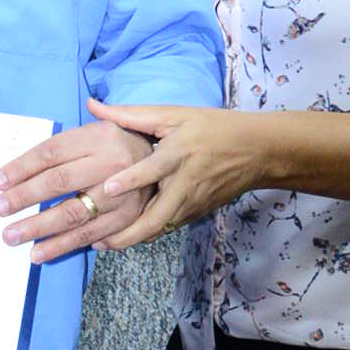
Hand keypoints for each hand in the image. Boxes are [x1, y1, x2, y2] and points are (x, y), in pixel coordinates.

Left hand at [0, 107, 155, 261]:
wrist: (162, 166)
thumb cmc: (115, 148)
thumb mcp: (96, 131)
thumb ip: (62, 141)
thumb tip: (17, 163)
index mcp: (100, 138)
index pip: (52, 153)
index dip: (22, 167)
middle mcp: (112, 164)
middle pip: (60, 181)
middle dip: (25, 197)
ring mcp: (121, 195)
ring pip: (73, 213)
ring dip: (39, 228)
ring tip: (12, 236)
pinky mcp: (127, 219)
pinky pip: (90, 235)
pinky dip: (63, 245)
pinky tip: (40, 252)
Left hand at [83, 97, 265, 247]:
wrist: (257, 152)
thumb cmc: (213, 127)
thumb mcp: (175, 114)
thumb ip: (131, 114)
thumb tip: (92, 105)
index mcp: (180, 153)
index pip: (154, 169)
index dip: (132, 179)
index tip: (109, 187)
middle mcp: (185, 183)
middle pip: (156, 217)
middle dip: (127, 233)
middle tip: (97, 240)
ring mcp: (191, 202)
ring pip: (159, 228)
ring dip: (131, 239)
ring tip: (101, 243)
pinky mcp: (195, 213)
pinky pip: (166, 227)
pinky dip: (145, 234)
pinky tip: (123, 238)